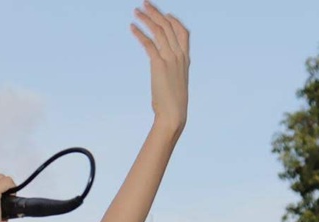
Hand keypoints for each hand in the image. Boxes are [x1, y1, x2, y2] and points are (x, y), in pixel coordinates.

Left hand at [131, 0, 189, 133]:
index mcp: (185, 59)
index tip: (165, 13)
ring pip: (159, 31)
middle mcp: (179, 55)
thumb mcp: (175, 83)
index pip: (184, 32)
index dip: (174, 21)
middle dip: (156, 13)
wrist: (173, 113)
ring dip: (146, 18)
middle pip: (169, 26)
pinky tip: (132, 27)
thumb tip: (163, 72)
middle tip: (144, 4)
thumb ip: (171, 72)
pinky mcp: (159, 64)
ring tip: (136, 11)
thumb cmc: (173, 103)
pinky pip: (149, 43)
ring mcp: (170, 59)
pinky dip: (140, 34)